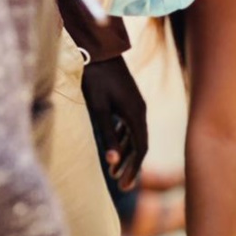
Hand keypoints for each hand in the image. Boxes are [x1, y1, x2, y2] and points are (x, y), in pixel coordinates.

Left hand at [82, 56, 147, 189]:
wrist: (98, 50)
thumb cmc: (95, 78)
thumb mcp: (98, 108)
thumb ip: (107, 134)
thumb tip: (113, 161)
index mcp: (136, 115)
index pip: (141, 149)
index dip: (133, 169)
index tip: (125, 185)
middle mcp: (140, 112)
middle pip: (140, 146)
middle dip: (130, 167)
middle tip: (121, 186)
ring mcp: (135, 106)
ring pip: (135, 137)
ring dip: (126, 155)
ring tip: (114, 171)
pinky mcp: (128, 101)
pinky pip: (130, 127)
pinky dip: (124, 141)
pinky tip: (116, 149)